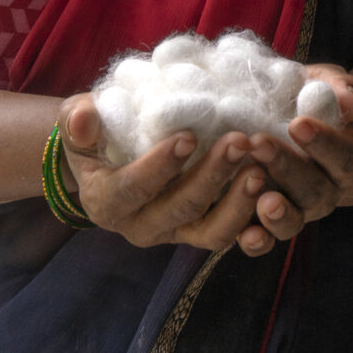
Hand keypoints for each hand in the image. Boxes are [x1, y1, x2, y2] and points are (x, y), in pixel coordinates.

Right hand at [56, 68, 352, 258]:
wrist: (113, 157)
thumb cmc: (97, 132)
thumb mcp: (77, 120)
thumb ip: (76, 119)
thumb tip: (85, 116)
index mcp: (107, 202)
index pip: (132, 189)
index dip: (159, 166)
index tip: (189, 135)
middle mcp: (141, 227)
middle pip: (180, 209)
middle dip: (212, 177)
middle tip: (241, 141)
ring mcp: (176, 233)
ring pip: (211, 232)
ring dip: (240, 203)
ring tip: (261, 167)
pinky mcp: (204, 231)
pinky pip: (233, 236)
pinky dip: (255, 222)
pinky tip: (276, 195)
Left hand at [239, 65, 352, 247]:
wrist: (277, 123)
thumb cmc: (302, 99)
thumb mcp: (322, 84)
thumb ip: (340, 89)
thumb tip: (348, 104)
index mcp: (344, 158)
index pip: (344, 156)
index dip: (324, 143)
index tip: (297, 124)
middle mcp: (324, 191)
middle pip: (314, 189)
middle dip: (287, 168)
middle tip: (259, 144)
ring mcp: (296, 211)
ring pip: (293, 221)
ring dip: (278, 213)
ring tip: (263, 200)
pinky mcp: (264, 225)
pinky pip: (265, 241)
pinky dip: (257, 242)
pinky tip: (245, 235)